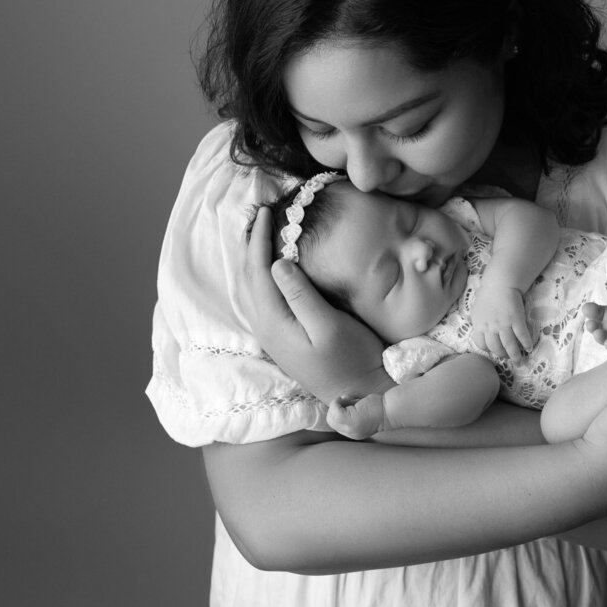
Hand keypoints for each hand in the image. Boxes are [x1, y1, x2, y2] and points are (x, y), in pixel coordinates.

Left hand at [243, 206, 387, 400]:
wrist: (357, 395)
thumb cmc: (351, 359)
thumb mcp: (329, 326)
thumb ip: (301, 295)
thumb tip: (278, 262)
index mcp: (273, 321)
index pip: (257, 271)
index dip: (259, 240)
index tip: (266, 212)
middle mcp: (265, 327)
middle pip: (249, 278)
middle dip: (252, 244)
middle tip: (261, 214)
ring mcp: (272, 333)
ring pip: (253, 287)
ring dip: (255, 258)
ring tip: (262, 233)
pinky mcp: (283, 336)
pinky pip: (263, 296)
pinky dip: (263, 274)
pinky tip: (274, 266)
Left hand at [469, 282, 533, 359]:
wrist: (500, 283)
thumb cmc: (487, 294)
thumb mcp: (476, 310)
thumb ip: (478, 322)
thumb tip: (480, 330)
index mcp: (479, 325)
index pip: (481, 344)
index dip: (488, 350)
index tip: (493, 351)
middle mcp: (491, 327)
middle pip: (496, 347)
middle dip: (502, 355)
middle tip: (507, 358)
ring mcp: (504, 324)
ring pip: (509, 345)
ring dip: (515, 355)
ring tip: (519, 361)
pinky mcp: (516, 320)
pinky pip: (521, 335)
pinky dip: (526, 343)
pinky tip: (529, 348)